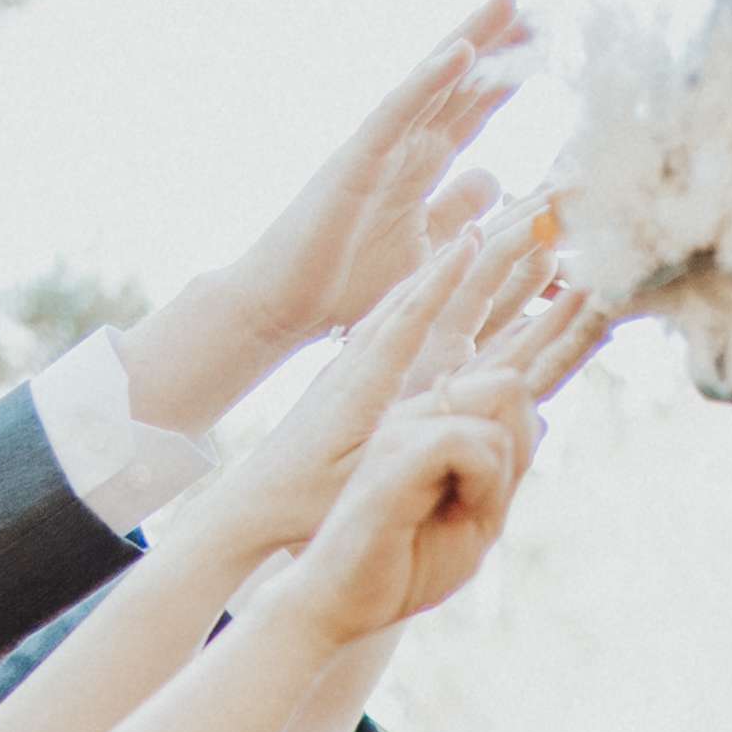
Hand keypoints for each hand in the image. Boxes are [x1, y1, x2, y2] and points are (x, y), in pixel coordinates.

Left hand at [200, 236, 482, 562]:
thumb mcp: (366, 480)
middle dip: (444, 265)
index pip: (407, 320)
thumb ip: (415, 446)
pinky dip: (409, 305)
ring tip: (458, 250)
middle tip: (479, 227)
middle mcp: (350, 365)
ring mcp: (343, 370)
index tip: (471, 240)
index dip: (442, 281)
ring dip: (427, 279)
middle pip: (403, 301)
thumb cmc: (306, 504)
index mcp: (360, 384)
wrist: (252, 504)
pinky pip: (380, 330)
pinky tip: (418, 302)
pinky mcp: (339, 382)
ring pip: (390, 310)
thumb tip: (469, 418)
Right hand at [223, 0, 530, 358]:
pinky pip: (397, 112)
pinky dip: (427, 81)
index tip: (544, 47)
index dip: (504, 81)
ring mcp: (378, 149)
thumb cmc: (348, 286)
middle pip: (456, 85)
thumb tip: (493, 178)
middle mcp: (402, 147)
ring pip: (431, 84)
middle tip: (535, 3)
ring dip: (470, 41)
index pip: (470, 113)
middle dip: (495, 45)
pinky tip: (461, 51)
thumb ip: (458, 213)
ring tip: (507, 2)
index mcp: (419, 167)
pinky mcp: (355, 161)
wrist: (289, 309)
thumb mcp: (425, 250)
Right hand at [286, 377, 540, 649]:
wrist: (342, 602)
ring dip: (499, 475)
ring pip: (495, 410)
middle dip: (519, 450)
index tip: (494, 494)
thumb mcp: (477, 518)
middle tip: (486, 501)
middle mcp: (415, 414)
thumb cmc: (406, 565)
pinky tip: (460, 514)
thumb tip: (542, 421)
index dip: (524, 442)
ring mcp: (402, 431)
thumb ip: (506, 471)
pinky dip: (482, 483)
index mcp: (432, 423)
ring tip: (465, 514)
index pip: (510, 389)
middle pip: (510, 385)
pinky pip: (461, 441)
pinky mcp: (393, 461)